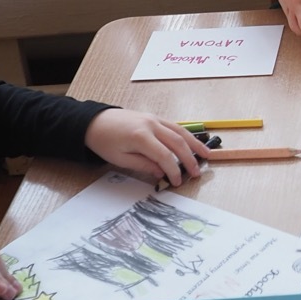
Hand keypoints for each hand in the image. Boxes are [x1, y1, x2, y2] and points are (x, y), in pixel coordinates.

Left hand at [85, 108, 210, 186]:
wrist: (94, 122)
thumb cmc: (104, 142)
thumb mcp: (121, 159)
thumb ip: (144, 165)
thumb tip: (162, 172)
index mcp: (140, 137)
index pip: (164, 156)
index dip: (173, 170)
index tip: (178, 182)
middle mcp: (151, 125)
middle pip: (177, 142)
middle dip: (189, 158)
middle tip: (197, 173)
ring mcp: (154, 119)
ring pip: (180, 131)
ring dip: (194, 143)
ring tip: (206, 155)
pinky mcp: (154, 117)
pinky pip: (174, 126)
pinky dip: (186, 135)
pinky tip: (192, 143)